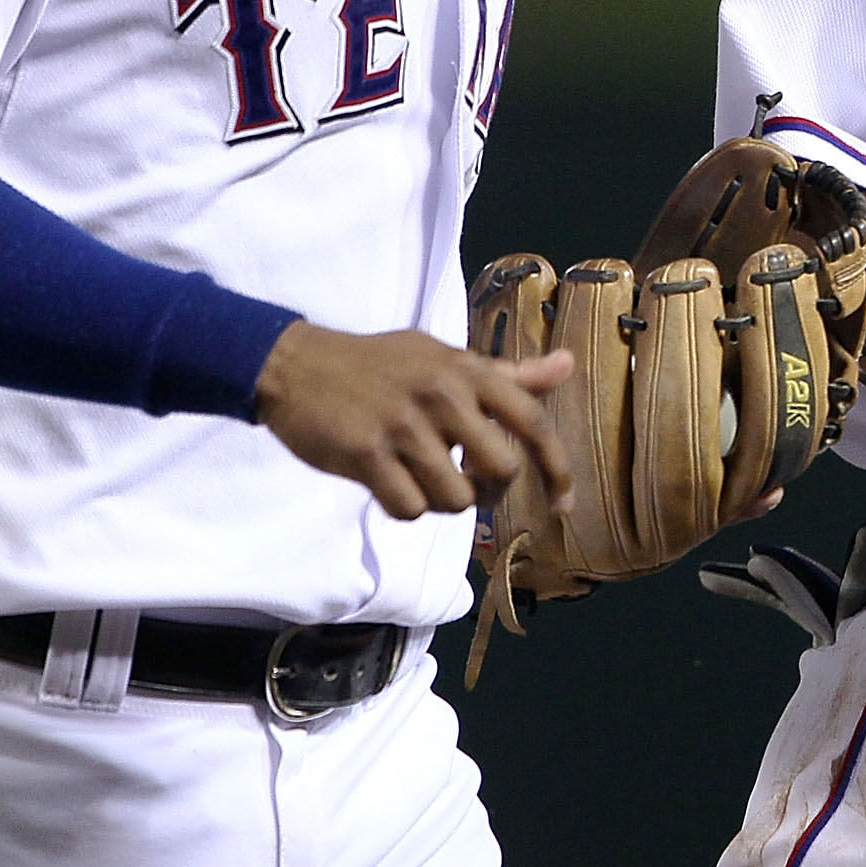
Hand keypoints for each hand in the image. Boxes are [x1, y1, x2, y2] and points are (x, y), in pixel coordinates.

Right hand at [252, 322, 574, 521]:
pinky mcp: (366, 454)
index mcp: (467, 370)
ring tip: (419, 476)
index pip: (534, 421)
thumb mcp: (444, 357)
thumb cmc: (381, 364)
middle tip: (466, 482)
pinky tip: (389, 483)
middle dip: (490, 491)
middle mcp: (443, 395)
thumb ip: (507, 374)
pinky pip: (409, 508)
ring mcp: (404, 425)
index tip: (563, 505)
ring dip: (441, 500)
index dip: (557, 468)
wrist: (297, 364)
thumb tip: (568, 366)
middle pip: (501, 471)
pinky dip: (404, 508)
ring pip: (456, 499)